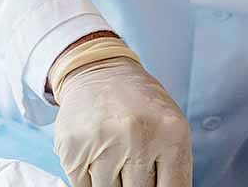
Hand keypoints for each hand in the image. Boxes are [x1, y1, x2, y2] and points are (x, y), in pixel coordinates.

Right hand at [53, 57, 192, 186]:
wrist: (101, 71)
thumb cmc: (140, 104)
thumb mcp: (169, 126)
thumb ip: (173, 166)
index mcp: (171, 132)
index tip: (156, 186)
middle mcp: (139, 137)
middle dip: (137, 185)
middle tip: (133, 166)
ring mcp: (104, 145)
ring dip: (113, 183)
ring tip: (117, 155)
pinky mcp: (74, 152)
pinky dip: (91, 180)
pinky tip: (99, 156)